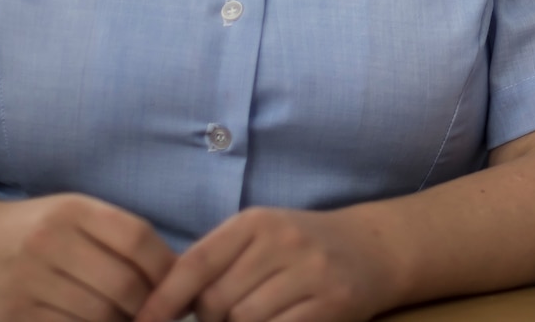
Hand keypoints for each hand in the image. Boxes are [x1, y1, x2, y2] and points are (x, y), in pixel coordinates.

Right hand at [0, 194, 174, 321]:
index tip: (178, 283)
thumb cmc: (39, 230)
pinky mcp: (14, 316)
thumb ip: (120, 235)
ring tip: (132, 318)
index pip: (136, 238)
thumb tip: (174, 273)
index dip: (165, 266)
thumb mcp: (77, 214)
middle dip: (149, 303)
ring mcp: (28, 281)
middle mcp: (48, 242)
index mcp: (72, 210)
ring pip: (99, 314)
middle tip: (160, 310)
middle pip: (121, 283)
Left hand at [134, 207, 382, 321]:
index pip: (194, 264)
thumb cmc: (300, 247)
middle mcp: (282, 241)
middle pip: (216, 301)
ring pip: (244, 320)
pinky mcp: (330, 304)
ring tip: (251, 318)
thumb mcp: (258, 238)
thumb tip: (162, 305)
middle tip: (224, 316)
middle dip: (210, 319)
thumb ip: (215, 263)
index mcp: (255, 222)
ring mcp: (310, 273)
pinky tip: (273, 321)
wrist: (371, 249)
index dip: (163, 301)